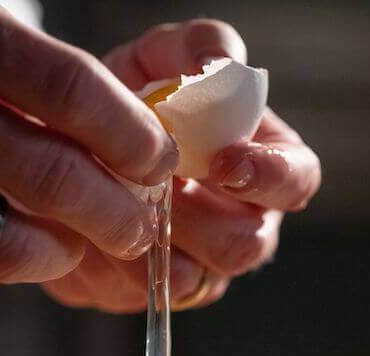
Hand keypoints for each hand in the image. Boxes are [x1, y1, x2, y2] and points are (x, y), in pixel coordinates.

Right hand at [0, 0, 177, 281]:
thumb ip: (26, 66)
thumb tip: (128, 135)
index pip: (74, 93)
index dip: (134, 138)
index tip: (161, 160)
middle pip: (56, 177)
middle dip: (120, 214)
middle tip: (145, 227)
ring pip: (11, 239)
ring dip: (70, 251)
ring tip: (92, 244)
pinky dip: (15, 260)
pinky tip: (35, 246)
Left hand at [41, 20, 321, 312]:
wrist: (71, 142)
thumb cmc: (134, 96)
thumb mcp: (162, 56)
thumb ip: (200, 48)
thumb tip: (223, 63)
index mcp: (266, 166)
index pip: (297, 180)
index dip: (268, 177)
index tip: (222, 162)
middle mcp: (245, 223)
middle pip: (246, 245)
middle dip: (194, 217)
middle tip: (149, 183)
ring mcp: (205, 265)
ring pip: (195, 277)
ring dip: (151, 238)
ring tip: (115, 198)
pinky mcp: (159, 291)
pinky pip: (146, 294)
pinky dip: (113, 260)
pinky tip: (91, 226)